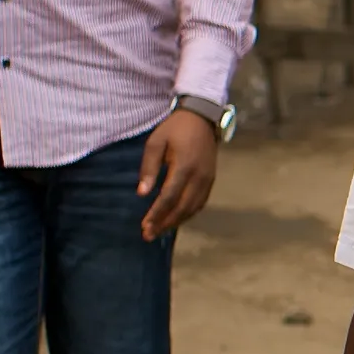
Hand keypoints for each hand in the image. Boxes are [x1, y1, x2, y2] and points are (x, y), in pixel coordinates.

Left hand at [138, 106, 220, 241]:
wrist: (202, 118)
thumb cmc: (174, 129)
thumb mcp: (155, 143)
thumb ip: (149, 168)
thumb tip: (143, 193)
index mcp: (184, 166)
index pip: (169, 197)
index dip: (157, 213)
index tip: (144, 226)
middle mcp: (199, 177)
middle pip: (182, 207)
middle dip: (165, 223)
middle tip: (149, 235)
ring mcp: (208, 179)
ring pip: (193, 208)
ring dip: (176, 221)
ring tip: (160, 231)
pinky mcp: (211, 180)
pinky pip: (200, 202)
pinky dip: (188, 214)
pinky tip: (176, 219)